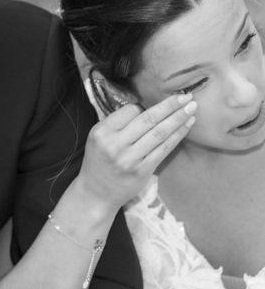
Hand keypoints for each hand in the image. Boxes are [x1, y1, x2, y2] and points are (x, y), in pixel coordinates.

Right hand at [75, 93, 196, 210]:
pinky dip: (177, 135)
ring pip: (159, 133)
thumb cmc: (99, 161)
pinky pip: (164, 149)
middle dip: (169, 106)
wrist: (96, 192)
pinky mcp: (142, 171)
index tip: (154, 106)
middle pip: (147, 119)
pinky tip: (187, 126)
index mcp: (102, 132)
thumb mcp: (97, 138)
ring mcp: (129, 159)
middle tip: (186, 96)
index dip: (143, 107)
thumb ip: (117, 124)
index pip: (129, 111)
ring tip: (192, 107)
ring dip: (178, 118)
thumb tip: (144, 108)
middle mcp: (115, 144)